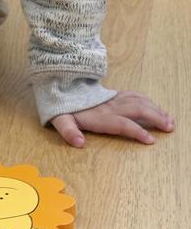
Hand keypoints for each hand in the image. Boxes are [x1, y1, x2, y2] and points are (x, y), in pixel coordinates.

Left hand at [50, 90, 174, 147]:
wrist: (59, 85)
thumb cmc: (61, 107)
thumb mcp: (59, 119)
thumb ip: (68, 131)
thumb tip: (79, 143)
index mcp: (98, 116)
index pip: (121, 123)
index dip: (135, 131)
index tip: (150, 140)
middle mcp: (109, 106)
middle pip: (135, 110)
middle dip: (154, 118)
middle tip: (169, 128)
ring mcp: (112, 99)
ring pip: (137, 101)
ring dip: (155, 110)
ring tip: (169, 121)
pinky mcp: (113, 94)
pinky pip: (133, 95)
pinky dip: (148, 101)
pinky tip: (157, 108)